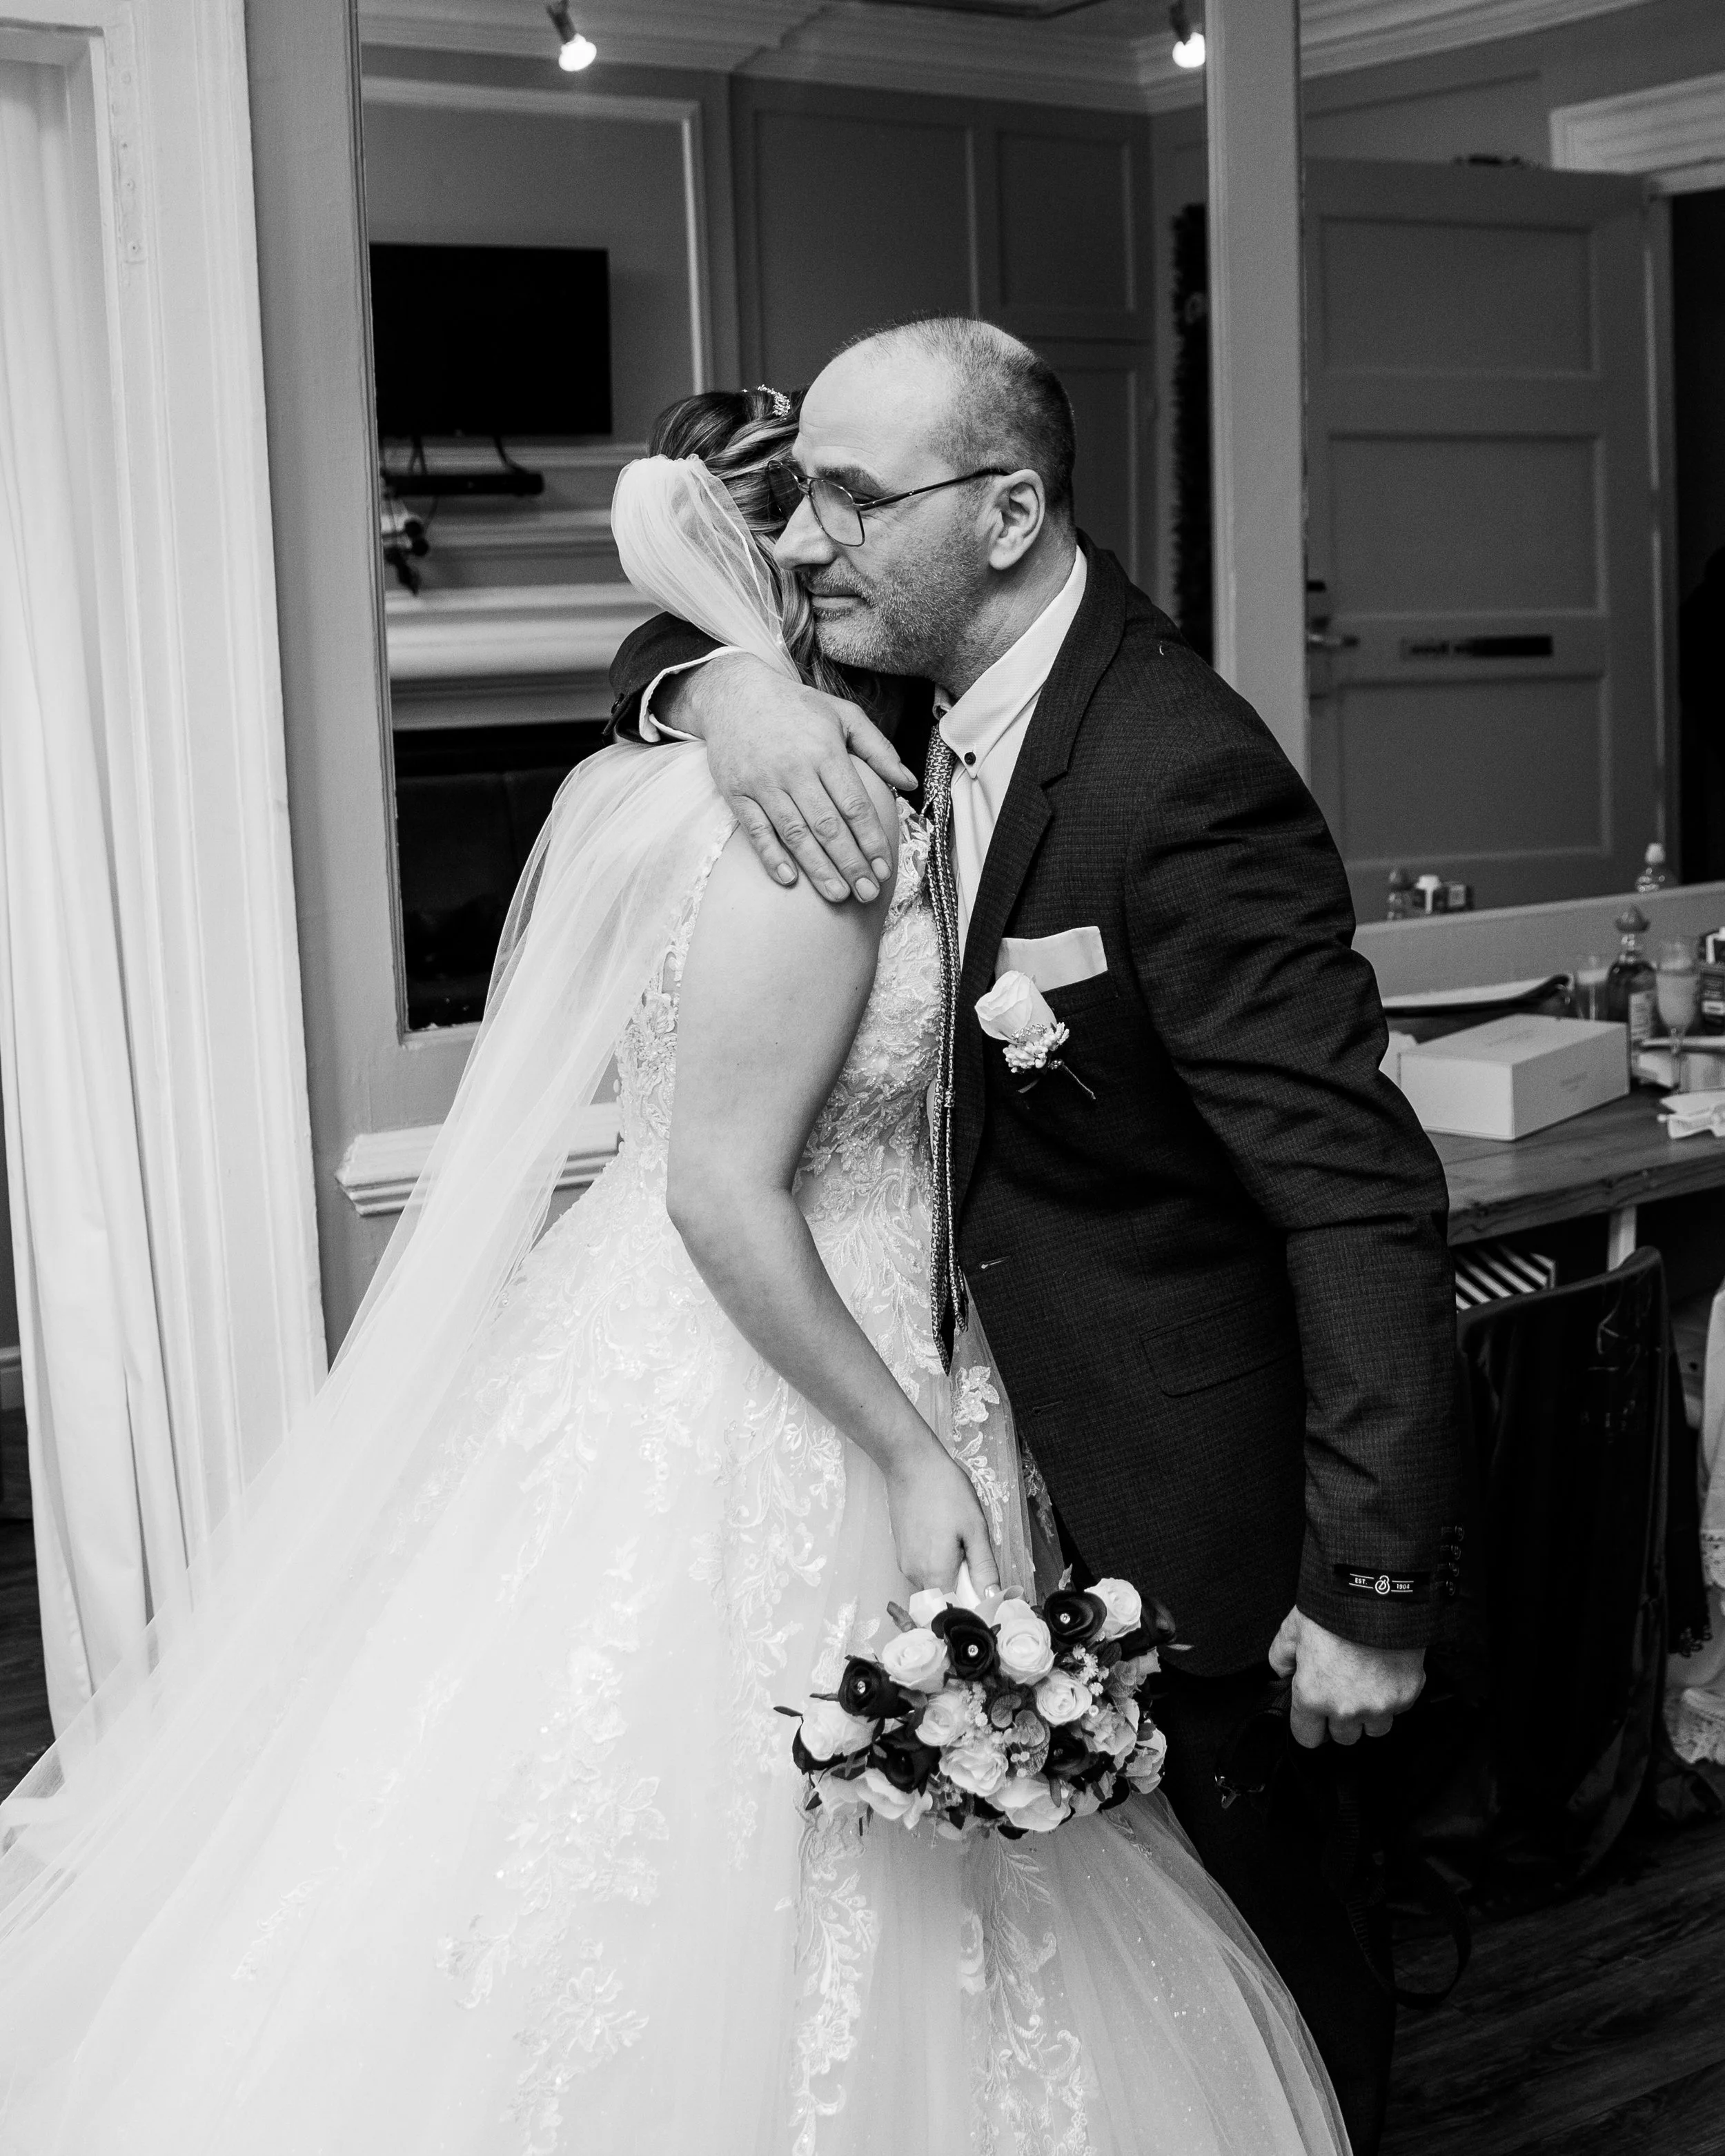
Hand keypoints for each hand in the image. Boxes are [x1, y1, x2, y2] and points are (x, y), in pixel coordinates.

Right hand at [664, 655, 915, 902]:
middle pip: (827, 825)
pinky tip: (790, 879)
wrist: (735, 693)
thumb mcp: (843, 715)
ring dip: (818, 868)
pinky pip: (756, 830)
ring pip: (795, 833)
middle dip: (851, 863)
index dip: (870, 839)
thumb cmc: (797, 707)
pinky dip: (771, 856)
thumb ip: (879, 749)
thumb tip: (910, 782)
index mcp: (825, 750)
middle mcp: (794, 768)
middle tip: (868, 893)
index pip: (853, 804)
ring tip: (838, 895)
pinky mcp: (736, 792)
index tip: (884, 868)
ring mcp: (763, 782)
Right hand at [884, 1447, 1000, 1596]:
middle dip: (963, 1586)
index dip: (973, 1606)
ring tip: (957, 1539)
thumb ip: (984, 1568)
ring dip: (950, 1572)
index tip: (984, 1591)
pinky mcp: (901, 1552)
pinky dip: (938, 1561)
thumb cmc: (945, 1490)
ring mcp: (905, 1564)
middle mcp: (915, 1575)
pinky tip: (943, 1534)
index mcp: (935, 1573)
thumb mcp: (975, 1528)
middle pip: (944, 1598)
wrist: (911, 1463)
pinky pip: (924, 1569)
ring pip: (934, 1583)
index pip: (955, 1611)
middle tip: (972, 1556)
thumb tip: (993, 1598)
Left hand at [1268, 1606, 1425, 1748]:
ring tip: (1364, 1683)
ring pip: (1374, 1729)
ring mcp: (1380, 1705)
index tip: (1312, 1716)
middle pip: (1343, 1738)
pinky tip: (1384, 1672)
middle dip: (1339, 1719)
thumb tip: (1282, 1672)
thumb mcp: (1294, 1627)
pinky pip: (1398, 1709)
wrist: (1379, 1592)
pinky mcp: (1407, 1695)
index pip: (1308, 1738)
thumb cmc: (1335, 1608)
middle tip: (1340, 1691)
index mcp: (1313, 1696)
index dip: (1308, 1725)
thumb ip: (1281, 1655)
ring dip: (1369, 1713)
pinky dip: (1392, 1696)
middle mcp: (1347, 1709)